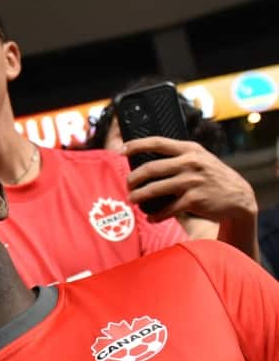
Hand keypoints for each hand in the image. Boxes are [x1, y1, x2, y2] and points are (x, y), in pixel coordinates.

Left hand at [124, 137, 258, 225]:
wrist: (238, 196)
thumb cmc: (211, 177)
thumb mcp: (200, 160)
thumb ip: (178, 158)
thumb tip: (145, 162)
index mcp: (190, 149)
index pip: (158, 142)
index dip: (137, 145)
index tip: (121, 150)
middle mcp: (191, 163)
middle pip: (151, 168)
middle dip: (133, 178)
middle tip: (127, 184)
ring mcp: (192, 181)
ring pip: (154, 189)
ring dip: (138, 196)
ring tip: (132, 199)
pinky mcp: (194, 200)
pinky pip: (167, 209)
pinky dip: (156, 215)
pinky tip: (151, 218)